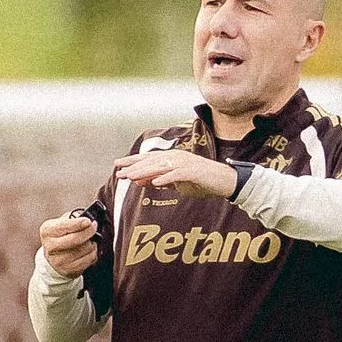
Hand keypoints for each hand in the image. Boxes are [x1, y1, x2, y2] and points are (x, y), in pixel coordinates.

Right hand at [40, 214, 98, 277]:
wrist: (54, 258)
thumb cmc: (61, 236)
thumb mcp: (62, 223)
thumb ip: (73, 217)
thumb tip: (86, 215)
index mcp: (47, 231)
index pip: (64, 226)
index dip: (78, 223)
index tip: (88, 221)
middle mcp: (50, 246)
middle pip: (76, 239)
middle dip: (89, 231)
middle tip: (94, 227)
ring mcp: (59, 260)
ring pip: (85, 248)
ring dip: (92, 242)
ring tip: (89, 240)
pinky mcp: (69, 270)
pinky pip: (90, 258)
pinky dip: (93, 252)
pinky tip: (88, 250)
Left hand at [114, 150, 236, 198]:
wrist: (224, 181)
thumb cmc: (201, 182)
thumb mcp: (177, 183)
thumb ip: (160, 181)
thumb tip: (140, 181)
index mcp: (172, 158)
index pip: (148, 159)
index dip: (132, 161)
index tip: (118, 165)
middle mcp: (176, 157)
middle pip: (151, 161)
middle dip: (134, 167)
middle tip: (119, 172)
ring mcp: (185, 163)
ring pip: (160, 167)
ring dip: (144, 172)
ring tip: (131, 177)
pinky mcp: (193, 172)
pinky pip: (176, 175)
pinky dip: (165, 179)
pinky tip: (155, 183)